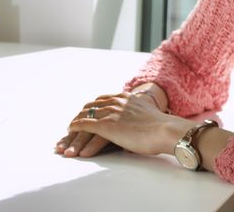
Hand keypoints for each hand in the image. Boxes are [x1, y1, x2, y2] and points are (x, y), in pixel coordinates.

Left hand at [55, 92, 191, 157]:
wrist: (166, 130)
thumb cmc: (162, 129)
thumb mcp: (148, 117)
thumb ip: (137, 119)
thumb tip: (135, 132)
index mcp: (126, 98)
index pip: (102, 101)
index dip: (92, 109)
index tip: (86, 115)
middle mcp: (116, 101)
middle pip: (90, 107)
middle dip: (80, 117)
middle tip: (72, 127)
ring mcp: (111, 112)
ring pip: (85, 116)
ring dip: (74, 127)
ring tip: (68, 134)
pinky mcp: (107, 125)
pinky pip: (85, 124)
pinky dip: (75, 128)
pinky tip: (70, 131)